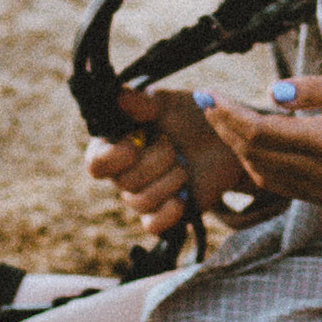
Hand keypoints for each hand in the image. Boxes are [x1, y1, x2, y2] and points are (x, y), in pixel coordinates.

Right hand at [86, 87, 261, 238]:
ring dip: (169, 181)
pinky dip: (169, 212)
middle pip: (123, 182)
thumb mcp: (169, 103)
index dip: (112, 157)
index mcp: (118, 144)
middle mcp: (125, 173)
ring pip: (140, 202)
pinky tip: (183, 197)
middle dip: (155, 161)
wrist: (225, 142)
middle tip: (173, 145)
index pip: (96, 162)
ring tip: (184, 165)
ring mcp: (143, 195)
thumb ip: (144, 102)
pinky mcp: (162, 214)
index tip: (135, 143)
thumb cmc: (191, 117)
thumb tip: (119, 96)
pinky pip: (152, 226)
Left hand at [197, 66, 321, 203]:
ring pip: (261, 171)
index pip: (261, 133)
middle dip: (225, 126)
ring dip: (237, 145)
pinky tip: (250, 139)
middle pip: (254, 153)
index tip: (209, 94)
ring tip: (223, 116)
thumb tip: (270, 94)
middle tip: (207, 100)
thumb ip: (312, 90)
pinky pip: (276, 182)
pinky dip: (256, 161)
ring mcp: (321, 189)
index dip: (229, 114)